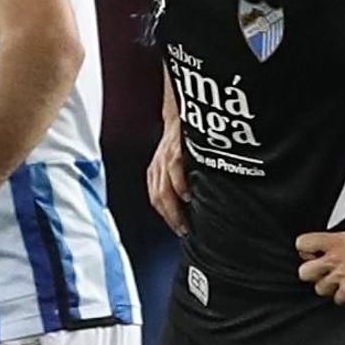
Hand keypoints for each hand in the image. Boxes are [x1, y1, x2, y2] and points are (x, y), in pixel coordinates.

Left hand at [147, 116, 190, 235]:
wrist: (181, 113)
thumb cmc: (181, 140)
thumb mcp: (173, 162)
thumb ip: (175, 180)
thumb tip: (189, 202)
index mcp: (155, 172)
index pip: (156, 200)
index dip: (166, 217)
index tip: (179, 230)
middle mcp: (157, 167)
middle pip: (159, 199)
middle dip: (171, 218)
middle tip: (183, 230)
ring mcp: (165, 159)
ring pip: (165, 190)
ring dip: (175, 209)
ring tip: (186, 221)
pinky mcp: (175, 150)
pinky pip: (175, 172)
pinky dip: (180, 187)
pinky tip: (188, 197)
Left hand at [295, 207, 344, 304]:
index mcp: (336, 241)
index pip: (302, 244)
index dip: (306, 251)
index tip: (314, 254)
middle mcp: (334, 259)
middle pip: (303, 272)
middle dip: (313, 274)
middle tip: (325, 273)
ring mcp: (340, 277)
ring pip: (319, 288)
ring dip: (330, 288)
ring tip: (342, 284)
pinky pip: (337, 300)